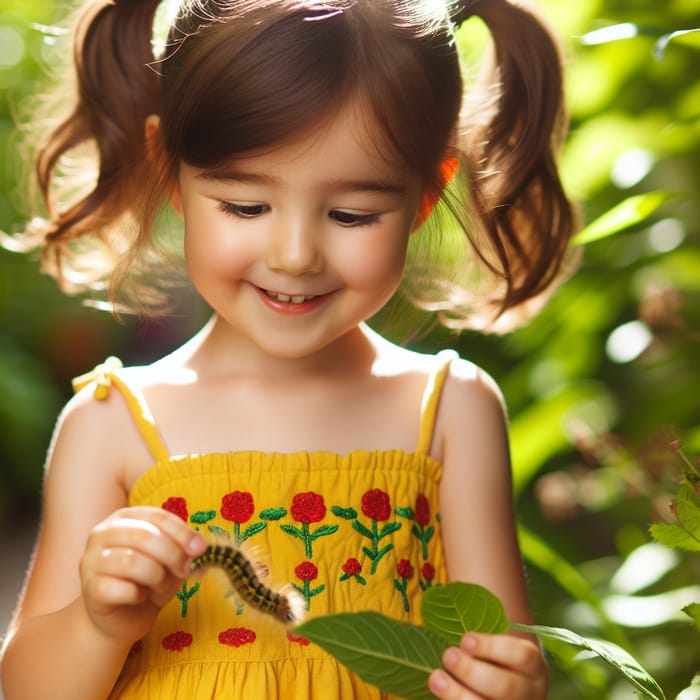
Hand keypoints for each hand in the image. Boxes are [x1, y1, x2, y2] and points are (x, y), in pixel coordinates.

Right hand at [79, 506, 206, 644]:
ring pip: (131, 561)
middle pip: (144, 535)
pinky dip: (138, 595)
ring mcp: (91, 560)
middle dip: (172, 554)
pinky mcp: (89, 588)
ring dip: (156, 576)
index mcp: (124, 517)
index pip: (157, 516)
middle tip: (184, 571)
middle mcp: (103, 533)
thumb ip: (181, 548)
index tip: (200, 548)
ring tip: (160, 585)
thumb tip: (199, 545)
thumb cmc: (147, 581)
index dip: (182, 532)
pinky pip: (120, 588)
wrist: (121, 618)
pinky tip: (139, 597)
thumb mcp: (170, 560)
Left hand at [428, 632, 546, 699]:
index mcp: (533, 667)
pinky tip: (440, 692)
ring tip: (435, 678)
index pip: (521, 656)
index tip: (465, 639)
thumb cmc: (494, 658)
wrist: (502, 688)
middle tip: (448, 655)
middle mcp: (529, 694)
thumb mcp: (496, 645)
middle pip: (506, 687)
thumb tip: (448, 612)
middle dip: (473, 672)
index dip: (492, 647)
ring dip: (458, 694)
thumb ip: (480, 636)